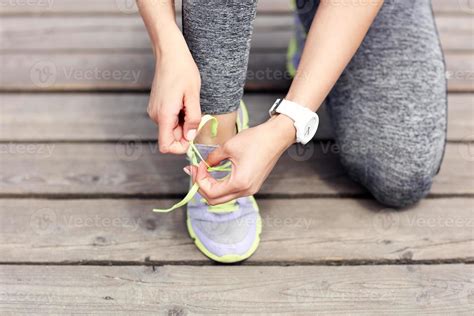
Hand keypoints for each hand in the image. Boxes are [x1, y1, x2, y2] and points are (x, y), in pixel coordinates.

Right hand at [147, 27, 200, 153]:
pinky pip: (169, 120)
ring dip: (183, 123)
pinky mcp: (156, 107)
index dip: (180, 147)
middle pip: (171, 138)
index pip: (166, 146)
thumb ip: (193, 119)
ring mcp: (155, 111)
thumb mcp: (193, 96)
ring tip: (189, 105)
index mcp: (164, 115)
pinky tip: (184, 102)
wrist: (170, 54)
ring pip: (171, 129)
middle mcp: (156, 116)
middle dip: (186, 132)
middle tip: (195, 114)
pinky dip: (179, 116)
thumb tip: (191, 137)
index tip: (192, 136)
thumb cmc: (183, 71)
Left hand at [188, 115, 295, 204]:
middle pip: (215, 200)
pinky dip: (220, 185)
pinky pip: (231, 191)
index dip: (199, 180)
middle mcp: (245, 191)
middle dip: (201, 186)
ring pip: (222, 197)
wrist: (276, 137)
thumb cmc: (256, 140)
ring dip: (210, 186)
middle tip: (195, 171)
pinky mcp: (252, 185)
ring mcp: (250, 190)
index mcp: (239, 183)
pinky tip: (214, 173)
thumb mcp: (228, 147)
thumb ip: (212, 158)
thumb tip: (203, 164)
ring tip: (203, 171)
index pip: (211, 193)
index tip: (196, 165)